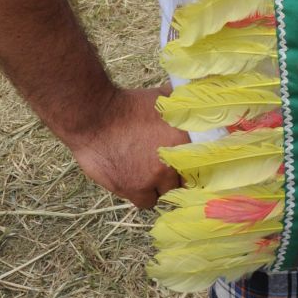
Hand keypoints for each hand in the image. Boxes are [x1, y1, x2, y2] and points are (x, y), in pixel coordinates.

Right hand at [65, 85, 190, 208]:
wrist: (95, 117)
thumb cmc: (128, 104)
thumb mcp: (162, 96)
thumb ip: (181, 104)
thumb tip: (195, 106)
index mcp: (184, 139)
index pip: (202, 163)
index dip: (195, 165)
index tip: (189, 163)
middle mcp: (173, 161)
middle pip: (184, 180)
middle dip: (177, 174)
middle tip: (167, 166)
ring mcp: (152, 178)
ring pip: (165, 193)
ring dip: (160, 186)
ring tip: (150, 173)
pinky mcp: (132, 189)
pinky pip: (146, 201)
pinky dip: (144, 194)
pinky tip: (138, 182)